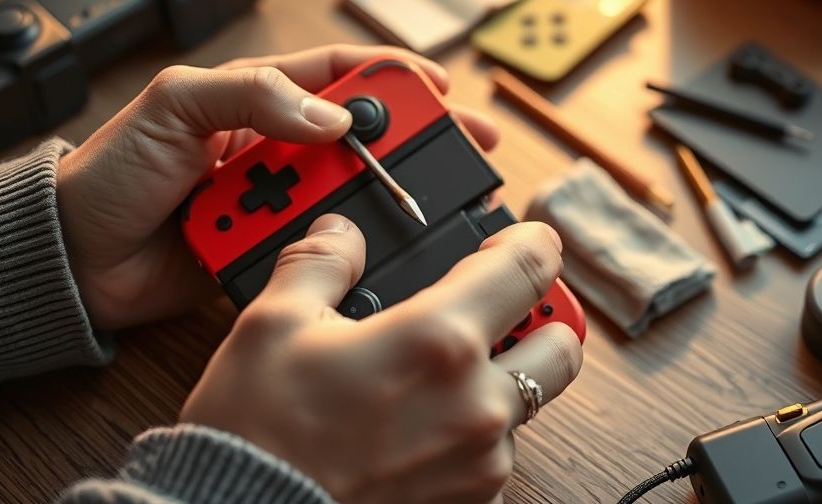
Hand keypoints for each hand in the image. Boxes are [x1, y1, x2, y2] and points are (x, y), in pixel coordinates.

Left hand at [56, 45, 498, 328]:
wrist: (76, 261)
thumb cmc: (110, 173)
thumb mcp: (173, 107)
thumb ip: (250, 95)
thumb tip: (329, 116)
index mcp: (256, 101)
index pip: (339, 79)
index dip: (393, 81)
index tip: (437, 91)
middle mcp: (275, 150)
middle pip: (361, 140)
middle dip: (415, 141)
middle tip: (464, 148)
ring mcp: (276, 203)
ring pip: (347, 196)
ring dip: (381, 199)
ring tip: (423, 203)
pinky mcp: (272, 251)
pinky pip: (320, 247)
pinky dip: (347, 248)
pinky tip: (379, 249)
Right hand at [180, 216, 583, 502]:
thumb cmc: (259, 432)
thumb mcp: (274, 324)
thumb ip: (320, 262)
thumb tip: (340, 234)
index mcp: (439, 340)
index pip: (531, 267)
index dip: (532, 241)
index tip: (519, 239)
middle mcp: (477, 402)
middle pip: (562, 344)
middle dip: (537, 320)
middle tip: (495, 312)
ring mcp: (480, 459)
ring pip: (532, 403)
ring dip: (504, 379)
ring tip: (441, 373)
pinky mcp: (470, 499)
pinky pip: (498, 453)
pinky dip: (476, 431)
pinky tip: (425, 422)